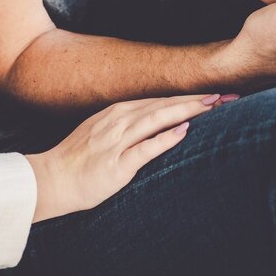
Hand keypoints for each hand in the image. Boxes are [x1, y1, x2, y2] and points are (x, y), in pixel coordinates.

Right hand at [25, 94, 220, 221]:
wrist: (50, 180)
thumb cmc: (78, 161)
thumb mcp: (103, 134)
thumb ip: (129, 127)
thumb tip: (160, 123)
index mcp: (117, 113)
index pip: (161, 101)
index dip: (189, 97)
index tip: (215, 95)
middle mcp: (118, 120)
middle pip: (164, 105)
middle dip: (197, 100)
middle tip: (226, 95)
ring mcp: (116, 141)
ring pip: (157, 119)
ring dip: (187, 110)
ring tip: (213, 106)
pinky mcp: (115, 164)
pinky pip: (144, 148)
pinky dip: (164, 138)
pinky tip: (182, 131)